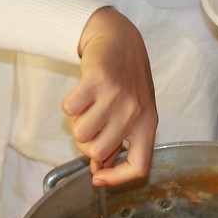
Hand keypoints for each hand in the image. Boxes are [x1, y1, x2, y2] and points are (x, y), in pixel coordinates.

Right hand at [63, 7, 157, 186]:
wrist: (119, 38)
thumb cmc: (127, 79)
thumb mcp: (133, 111)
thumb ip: (119, 142)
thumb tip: (97, 172)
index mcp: (148, 124)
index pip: (139, 167)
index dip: (116, 179)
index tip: (97, 178)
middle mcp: (135, 112)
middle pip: (97, 152)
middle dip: (86, 143)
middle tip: (90, 124)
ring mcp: (116, 96)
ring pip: (80, 132)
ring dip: (77, 121)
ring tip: (88, 105)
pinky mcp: (97, 80)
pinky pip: (69, 109)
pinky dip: (69, 103)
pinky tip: (82, 92)